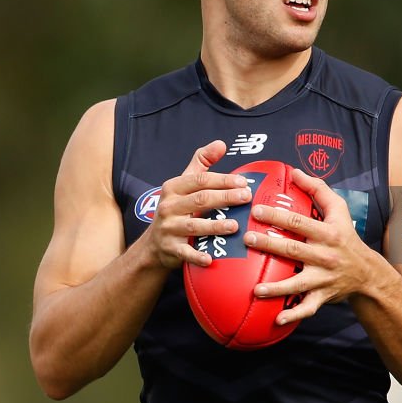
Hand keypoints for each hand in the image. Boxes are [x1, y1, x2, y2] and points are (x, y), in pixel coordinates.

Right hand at [146, 140, 251, 268]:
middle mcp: (169, 206)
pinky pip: (185, 252)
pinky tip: (211, 258)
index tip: (243, 182)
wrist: (154, 243)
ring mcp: (168, 228)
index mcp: (173, 188)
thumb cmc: (176, 208)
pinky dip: (197, 256)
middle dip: (225, 198)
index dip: (222, 180)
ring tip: (235, 225)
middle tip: (247, 198)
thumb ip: (202, 162)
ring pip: (194, 226)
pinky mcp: (170, 249)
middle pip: (200, 200)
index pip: (200, 180)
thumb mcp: (184, 183)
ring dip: (215, 226)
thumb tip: (221, 144)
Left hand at [245, 168, 377, 324]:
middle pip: (294, 250)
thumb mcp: (339, 209)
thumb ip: (318, 189)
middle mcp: (326, 256)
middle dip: (270, 244)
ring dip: (277, 288)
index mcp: (328, 233)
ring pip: (298, 283)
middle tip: (247, 238)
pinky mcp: (322, 296)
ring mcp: (323, 279)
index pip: (300, 222)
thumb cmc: (346, 236)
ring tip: (256, 289)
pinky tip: (277, 319)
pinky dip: (294, 315)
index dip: (279, 215)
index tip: (257, 209)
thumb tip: (294, 172)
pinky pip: (307, 308)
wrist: (367, 272)